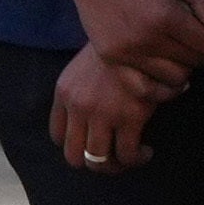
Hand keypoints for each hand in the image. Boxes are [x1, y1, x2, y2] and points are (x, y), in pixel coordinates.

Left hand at [52, 44, 176, 171]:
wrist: (137, 38)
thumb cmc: (113, 55)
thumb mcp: (80, 71)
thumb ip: (76, 95)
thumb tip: (86, 121)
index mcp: (63, 94)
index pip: (57, 136)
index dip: (75, 145)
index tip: (93, 144)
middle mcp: (78, 107)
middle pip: (74, 155)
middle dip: (94, 163)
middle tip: (112, 159)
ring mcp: (102, 114)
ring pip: (99, 160)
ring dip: (115, 166)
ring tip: (130, 157)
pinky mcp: (129, 118)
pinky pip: (127, 154)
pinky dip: (137, 159)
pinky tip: (146, 151)